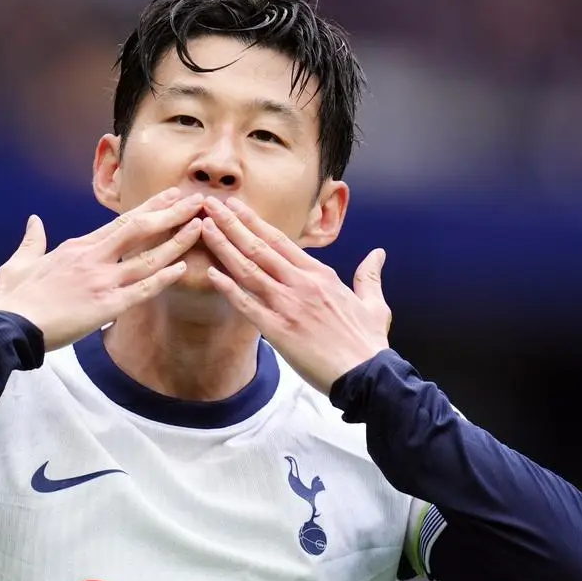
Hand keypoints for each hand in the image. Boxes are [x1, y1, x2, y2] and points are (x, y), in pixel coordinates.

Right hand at [0, 188, 204, 350]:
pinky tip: (182, 269)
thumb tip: (34, 222)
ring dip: (176, 243)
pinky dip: (163, 279)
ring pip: (147, 258)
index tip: (169, 196)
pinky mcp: (106, 307)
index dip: (149, 208)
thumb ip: (32, 241)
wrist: (11, 327)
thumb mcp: (18, 263)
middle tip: (195, 201)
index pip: (120, 222)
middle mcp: (93, 258)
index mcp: (77, 247)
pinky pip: (141, 291)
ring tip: (200, 228)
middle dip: (170, 213)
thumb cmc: (15, 298)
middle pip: (139, 229)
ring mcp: (102, 281)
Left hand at [200, 196, 391, 394]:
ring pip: (249, 270)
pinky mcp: (278, 331)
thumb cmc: (368, 343)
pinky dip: (228, 289)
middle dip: (231, 224)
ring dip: (224, 247)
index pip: (281, 241)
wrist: (366, 375)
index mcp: (321, 275)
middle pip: (259, 247)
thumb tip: (377, 253)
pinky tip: (212, 273)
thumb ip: (369, 276)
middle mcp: (301, 284)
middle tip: (209, 206)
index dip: (255, 222)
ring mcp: (288, 306)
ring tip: (204, 228)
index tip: (235, 207)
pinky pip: (247, 305)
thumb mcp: (374, 303)